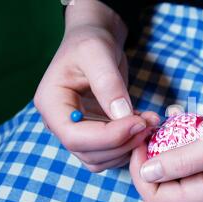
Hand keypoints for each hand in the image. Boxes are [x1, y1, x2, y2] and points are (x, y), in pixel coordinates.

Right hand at [34, 0, 158, 171]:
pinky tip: (145, 124)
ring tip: (151, 122)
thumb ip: (108, 83)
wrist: (95, 43)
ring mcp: (78, 131)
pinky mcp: (95, 133)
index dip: (109, 137)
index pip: (75, 137)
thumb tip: (122, 115)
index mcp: (51, 104)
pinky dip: (131, 144)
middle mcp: (60, 123)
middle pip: (90, 153)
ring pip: (102, 159)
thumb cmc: (91, 42)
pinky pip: (112, 152)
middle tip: (151, 123)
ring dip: (130, 147)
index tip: (139, 123)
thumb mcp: (97, 53)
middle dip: (124, 143)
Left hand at [130, 95, 202, 201]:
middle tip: (147, 129)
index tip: (139, 142)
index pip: (155, 198)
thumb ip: (180, 162)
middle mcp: (202, 186)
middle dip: (146, 158)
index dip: (140, 173)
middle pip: (158, 183)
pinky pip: (180, 150)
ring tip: (160, 121)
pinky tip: (177, 117)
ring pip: (167, 165)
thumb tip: (145, 173)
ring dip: (159, 144)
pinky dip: (172, 136)